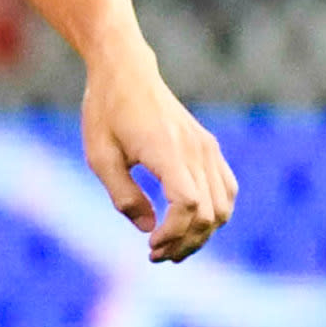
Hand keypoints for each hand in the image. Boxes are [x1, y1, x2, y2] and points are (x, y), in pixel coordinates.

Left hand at [80, 57, 235, 263]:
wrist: (125, 71)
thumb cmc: (106, 112)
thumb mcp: (99, 157)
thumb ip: (123, 196)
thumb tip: (148, 229)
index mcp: (167, 151)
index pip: (189, 205)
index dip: (174, 234)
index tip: (149, 246)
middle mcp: (195, 150)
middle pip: (209, 214)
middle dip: (185, 243)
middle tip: (155, 255)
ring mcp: (207, 148)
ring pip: (223, 206)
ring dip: (202, 233)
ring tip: (172, 245)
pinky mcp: (208, 147)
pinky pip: (226, 189)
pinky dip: (215, 213)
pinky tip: (189, 223)